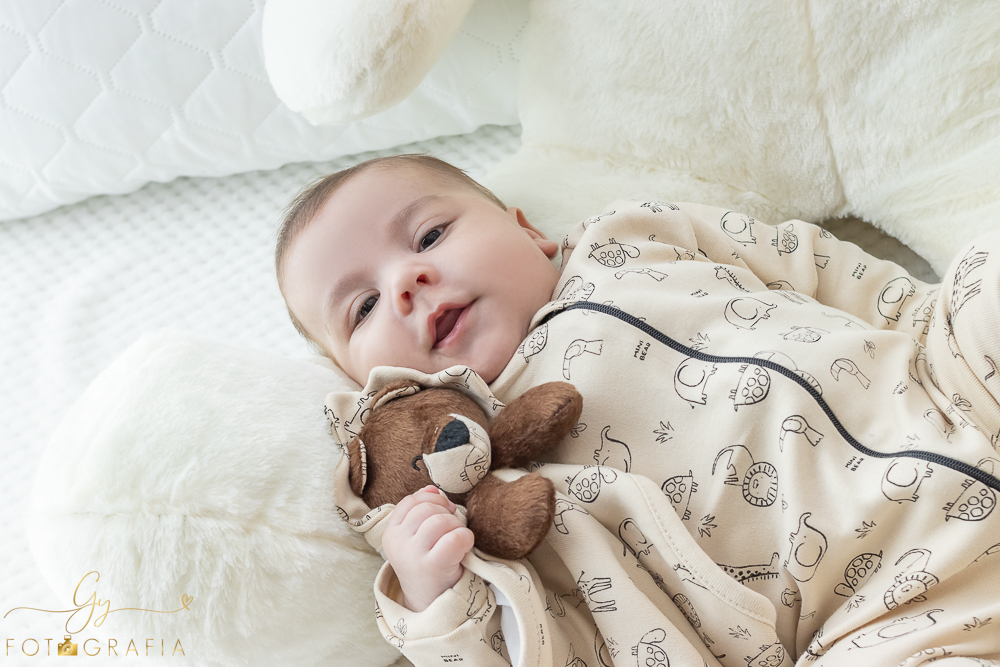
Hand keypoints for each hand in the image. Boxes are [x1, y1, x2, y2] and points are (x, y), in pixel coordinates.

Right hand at [382, 485, 475, 611]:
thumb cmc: (427, 565)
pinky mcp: (433, 566)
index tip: (443, 511)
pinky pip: (455, 537)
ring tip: (456, 540)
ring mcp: (413, 555)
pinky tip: (464, 548)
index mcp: (391, 534)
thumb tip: (432, 489)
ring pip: (440, 520)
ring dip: (456, 526)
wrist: (431, 605)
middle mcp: (398, 543)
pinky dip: (465, 538)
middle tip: (452, 528)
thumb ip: (421, 511)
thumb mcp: (416, 538)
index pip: (410, 501)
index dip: (431, 500)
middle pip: (426, 508)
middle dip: (446, 513)